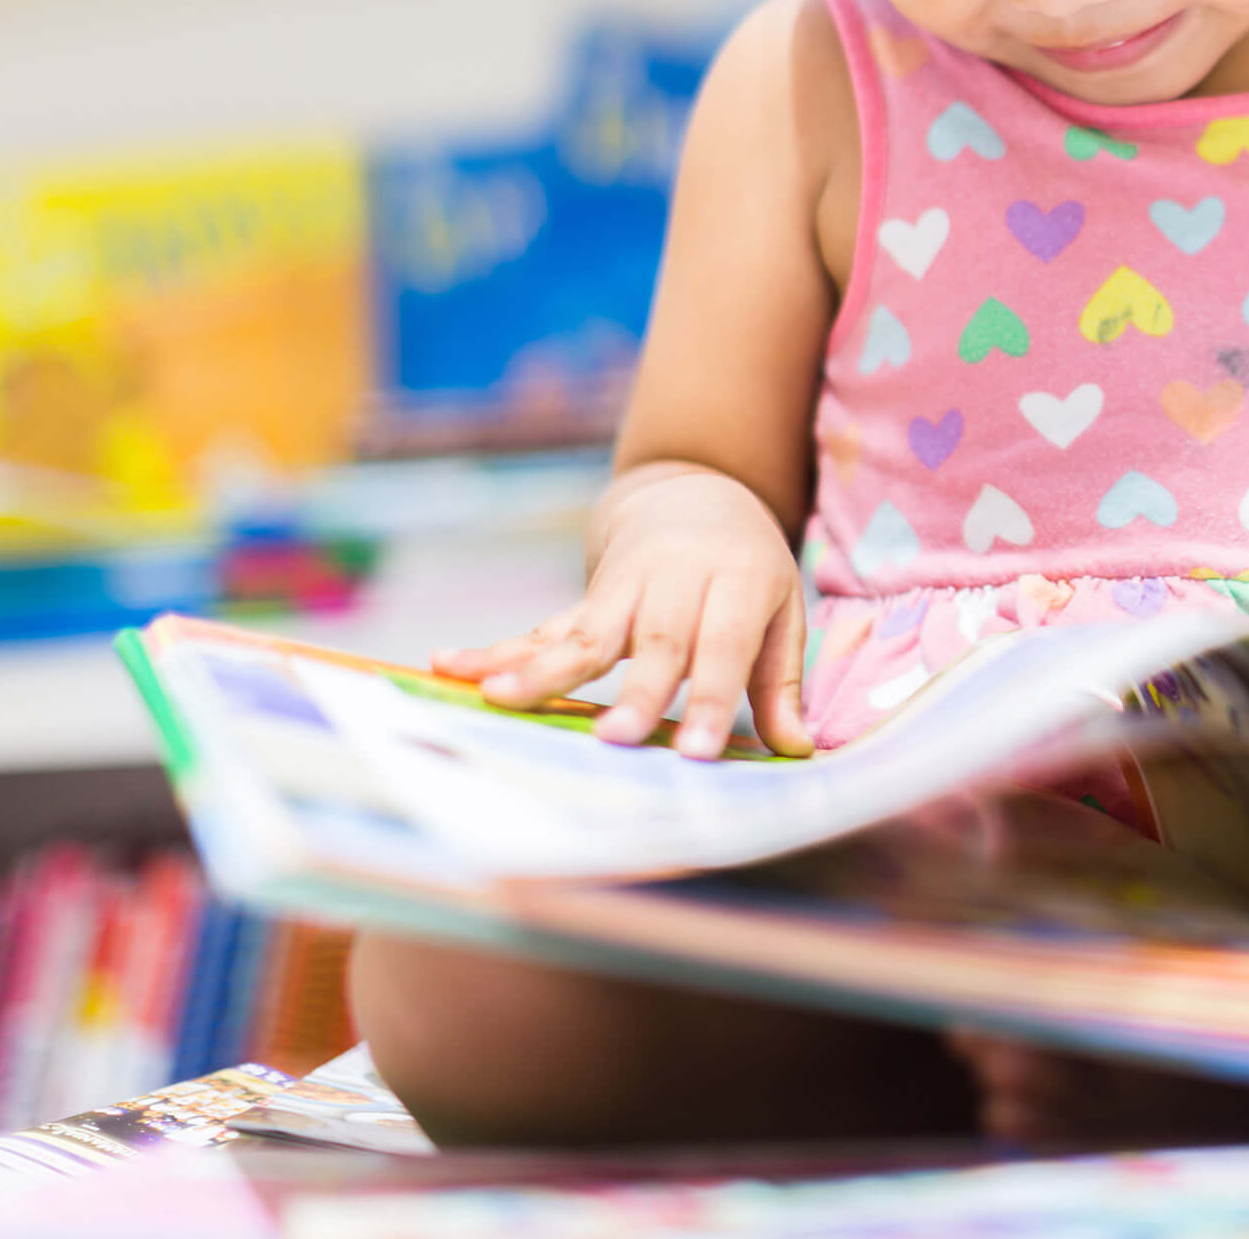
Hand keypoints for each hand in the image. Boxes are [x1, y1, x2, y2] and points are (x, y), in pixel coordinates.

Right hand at [430, 469, 812, 758]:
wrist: (698, 495)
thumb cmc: (747, 572)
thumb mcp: (780, 613)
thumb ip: (780, 681)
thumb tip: (799, 748)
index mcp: (738, 583)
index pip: (727, 648)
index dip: (713, 699)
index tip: (697, 753)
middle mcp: (678, 581)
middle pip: (657, 641)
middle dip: (634, 692)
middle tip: (614, 739)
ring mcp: (624, 586)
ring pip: (584, 630)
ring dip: (542, 669)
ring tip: (501, 702)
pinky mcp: (588, 598)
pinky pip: (540, 627)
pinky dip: (496, 649)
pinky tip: (449, 665)